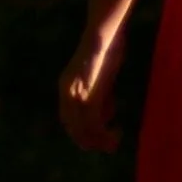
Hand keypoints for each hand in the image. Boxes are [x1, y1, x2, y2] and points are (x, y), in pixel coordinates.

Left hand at [58, 26, 123, 150]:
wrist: (104, 34)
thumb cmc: (106, 50)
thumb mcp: (101, 77)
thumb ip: (102, 95)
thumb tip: (107, 114)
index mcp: (65, 88)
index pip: (68, 120)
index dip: (81, 133)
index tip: (97, 139)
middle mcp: (67, 94)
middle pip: (73, 129)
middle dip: (90, 142)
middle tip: (108, 146)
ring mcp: (77, 96)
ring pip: (85, 130)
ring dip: (100, 140)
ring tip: (114, 142)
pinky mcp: (89, 96)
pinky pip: (95, 123)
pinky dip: (106, 132)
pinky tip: (117, 131)